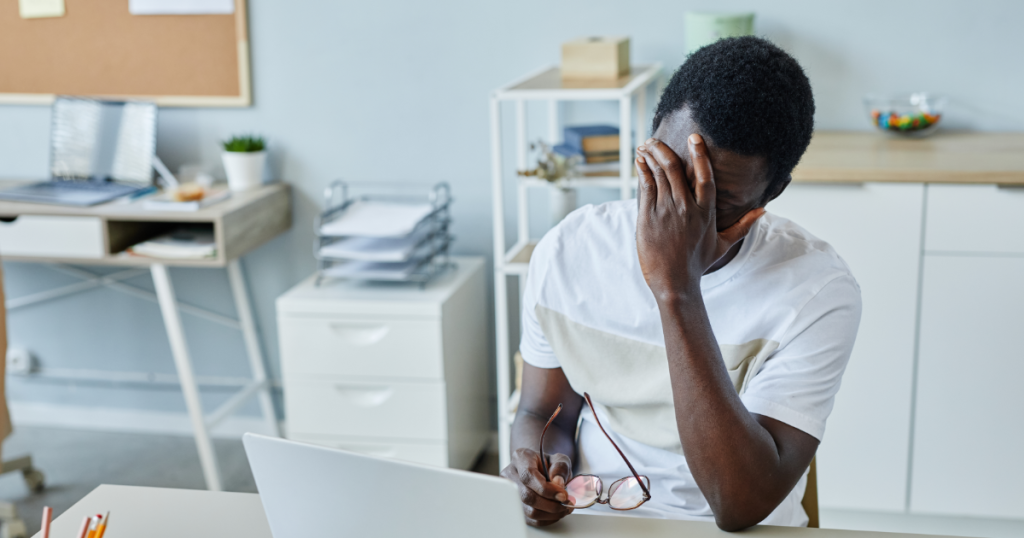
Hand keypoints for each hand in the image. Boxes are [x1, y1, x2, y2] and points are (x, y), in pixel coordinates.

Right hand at [499, 447, 573, 526]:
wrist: (542, 470)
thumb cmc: (550, 464)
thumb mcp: (560, 460)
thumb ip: (561, 468)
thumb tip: (558, 483)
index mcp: (521, 458)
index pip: (528, 475)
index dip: (546, 489)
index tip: (563, 495)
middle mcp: (510, 474)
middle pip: (527, 496)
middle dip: (551, 504)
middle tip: (567, 504)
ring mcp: (510, 492)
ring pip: (528, 510)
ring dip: (550, 513)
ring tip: (563, 509)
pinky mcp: (514, 506)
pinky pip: (529, 519)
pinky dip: (546, 519)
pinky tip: (555, 513)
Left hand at [635, 134, 764, 300]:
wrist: (674, 283)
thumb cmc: (697, 265)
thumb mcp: (723, 245)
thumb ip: (743, 225)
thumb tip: (763, 211)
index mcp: (706, 212)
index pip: (706, 176)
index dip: (700, 155)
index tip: (695, 138)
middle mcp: (687, 209)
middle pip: (676, 169)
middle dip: (664, 149)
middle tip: (655, 138)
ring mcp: (666, 212)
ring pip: (659, 174)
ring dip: (650, 156)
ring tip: (645, 145)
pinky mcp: (648, 218)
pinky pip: (646, 187)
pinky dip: (642, 171)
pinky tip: (639, 161)